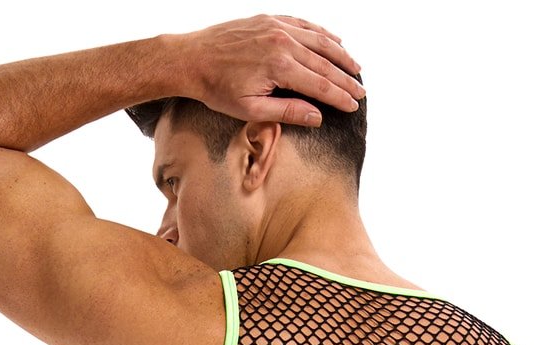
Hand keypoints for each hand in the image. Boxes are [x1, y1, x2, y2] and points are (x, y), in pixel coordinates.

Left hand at [179, 13, 364, 126]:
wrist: (192, 58)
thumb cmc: (217, 89)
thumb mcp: (251, 110)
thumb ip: (287, 112)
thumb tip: (317, 117)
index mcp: (279, 66)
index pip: (320, 84)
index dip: (339, 97)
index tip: (354, 106)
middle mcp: (282, 41)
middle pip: (324, 62)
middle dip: (346, 79)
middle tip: (362, 92)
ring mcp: (276, 26)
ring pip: (318, 40)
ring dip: (340, 54)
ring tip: (356, 68)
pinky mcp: (269, 19)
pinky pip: (304, 24)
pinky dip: (322, 33)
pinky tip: (335, 40)